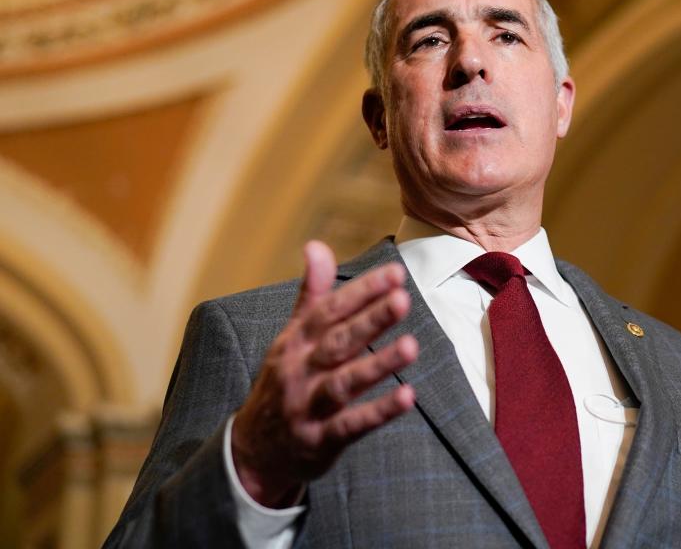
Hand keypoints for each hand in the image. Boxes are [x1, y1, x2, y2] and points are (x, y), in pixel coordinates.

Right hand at [231, 241, 418, 506]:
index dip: (362, 292)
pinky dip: (378, 412)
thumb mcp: (292, 337)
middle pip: (337, 341)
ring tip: (411, 346)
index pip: (329, 310)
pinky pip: (350, 425)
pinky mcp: (319, 440)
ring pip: (343, 383)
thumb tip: (316, 245)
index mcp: (294, 341)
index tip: (395, 273)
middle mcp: (299, 370)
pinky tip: (407, 396)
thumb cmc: (284, 382)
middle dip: (370, 319)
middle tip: (403, 299)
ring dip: (377, 365)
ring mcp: (307, 406)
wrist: (254, 450)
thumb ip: (311, 293)